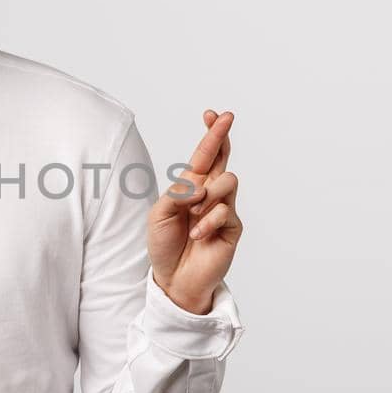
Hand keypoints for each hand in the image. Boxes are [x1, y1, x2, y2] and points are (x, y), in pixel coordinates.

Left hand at [148, 109, 242, 312]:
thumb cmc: (165, 244)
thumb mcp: (158, 215)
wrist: (174, 278)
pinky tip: (196, 235)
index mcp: (192, 186)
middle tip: (226, 118)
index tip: (212, 114)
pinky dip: (206, 221)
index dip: (210, 134)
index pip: (205, 155)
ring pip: (228, 181)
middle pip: (224, 158)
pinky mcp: (232, 227)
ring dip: (207, 196)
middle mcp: (210, 194)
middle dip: (223, 135)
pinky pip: (224, 212)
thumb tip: (200, 185)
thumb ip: (176, 195)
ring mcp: (224, 209)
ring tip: (193, 216)